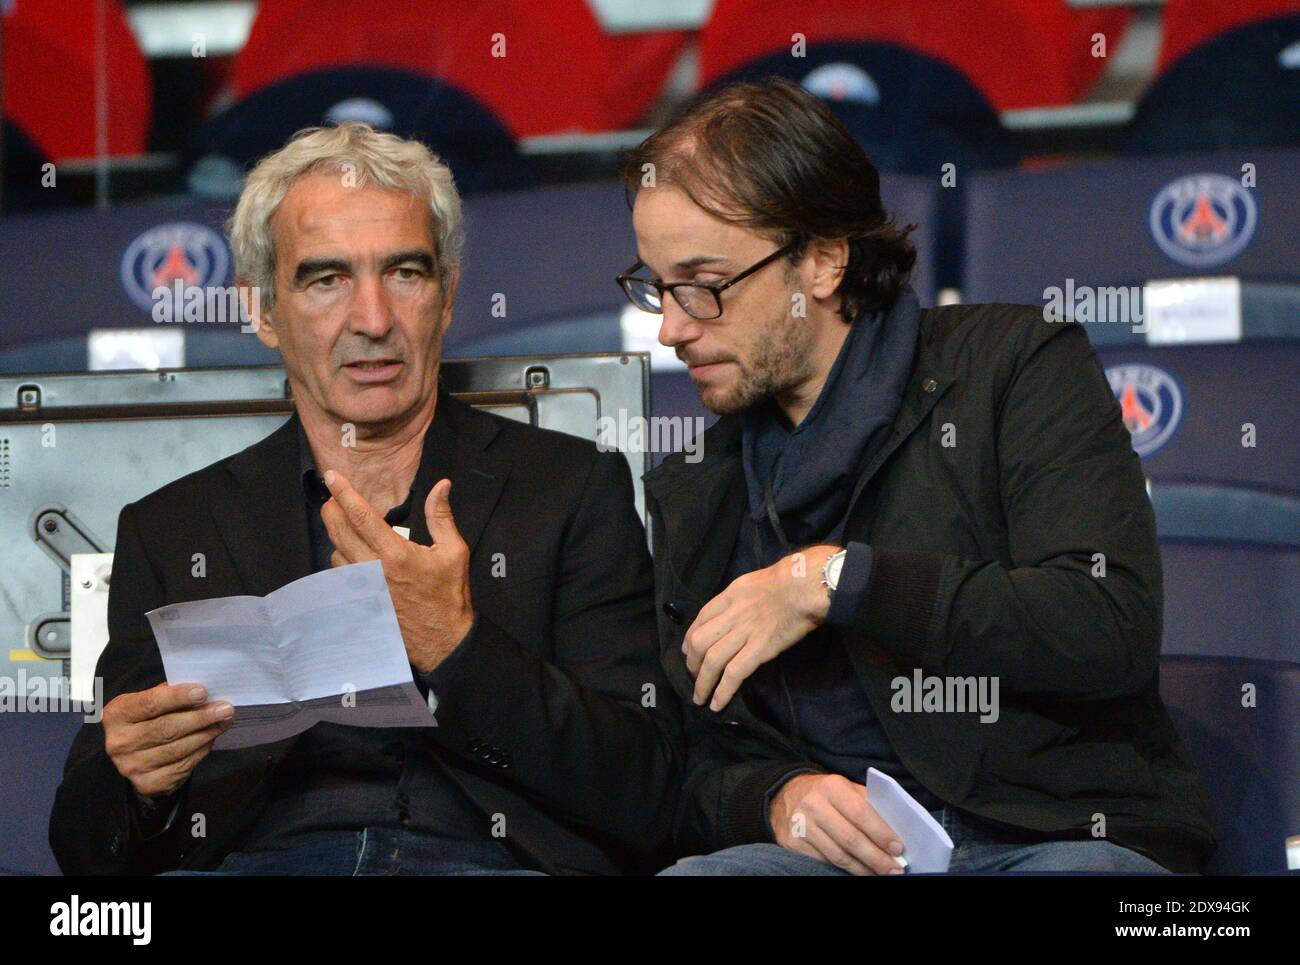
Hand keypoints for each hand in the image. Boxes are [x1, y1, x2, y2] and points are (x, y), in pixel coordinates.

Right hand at [103, 682, 232, 798]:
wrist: (134, 752)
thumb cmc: (147, 718)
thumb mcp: (148, 700)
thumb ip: (169, 694)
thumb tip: (204, 692)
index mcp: (117, 715)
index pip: (149, 704)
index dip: (178, 697)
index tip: (203, 692)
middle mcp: (119, 743)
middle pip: (166, 729)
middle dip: (200, 718)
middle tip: (225, 709)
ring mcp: (132, 767)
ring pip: (178, 749)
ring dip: (206, 734)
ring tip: (225, 721)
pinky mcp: (148, 784)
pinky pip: (182, 766)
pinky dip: (201, 751)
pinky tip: (211, 739)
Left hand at [321, 470, 473, 672]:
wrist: (442, 639)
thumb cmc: (449, 594)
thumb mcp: (454, 551)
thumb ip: (441, 517)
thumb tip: (441, 485)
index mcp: (396, 555)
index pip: (362, 517)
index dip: (344, 494)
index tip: (332, 477)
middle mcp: (373, 570)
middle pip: (340, 532)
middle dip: (332, 510)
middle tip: (332, 497)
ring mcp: (363, 588)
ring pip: (337, 554)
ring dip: (338, 537)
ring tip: (348, 529)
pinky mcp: (360, 601)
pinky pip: (340, 575)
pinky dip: (342, 559)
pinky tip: (353, 555)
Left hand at [683, 544, 838, 710]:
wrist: (806, 585)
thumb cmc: (787, 580)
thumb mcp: (752, 582)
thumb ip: (739, 598)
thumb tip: (732, 614)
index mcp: (730, 595)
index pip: (700, 618)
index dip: (689, 637)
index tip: (686, 650)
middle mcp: (731, 614)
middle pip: (699, 641)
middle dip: (691, 662)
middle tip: (692, 675)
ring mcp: (745, 633)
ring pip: (712, 660)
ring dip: (702, 682)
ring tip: (700, 697)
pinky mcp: (760, 649)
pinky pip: (734, 673)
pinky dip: (722, 690)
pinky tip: (717, 703)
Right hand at [770, 773, 905, 875]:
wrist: (785, 795)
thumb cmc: (826, 794)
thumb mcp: (846, 788)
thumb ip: (868, 804)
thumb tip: (895, 832)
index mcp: (832, 787)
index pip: (861, 813)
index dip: (881, 833)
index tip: (898, 849)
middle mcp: (814, 805)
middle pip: (850, 839)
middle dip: (876, 858)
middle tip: (895, 869)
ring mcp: (801, 825)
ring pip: (838, 855)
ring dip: (863, 869)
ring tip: (880, 874)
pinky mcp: (793, 843)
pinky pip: (824, 861)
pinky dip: (844, 870)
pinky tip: (859, 872)